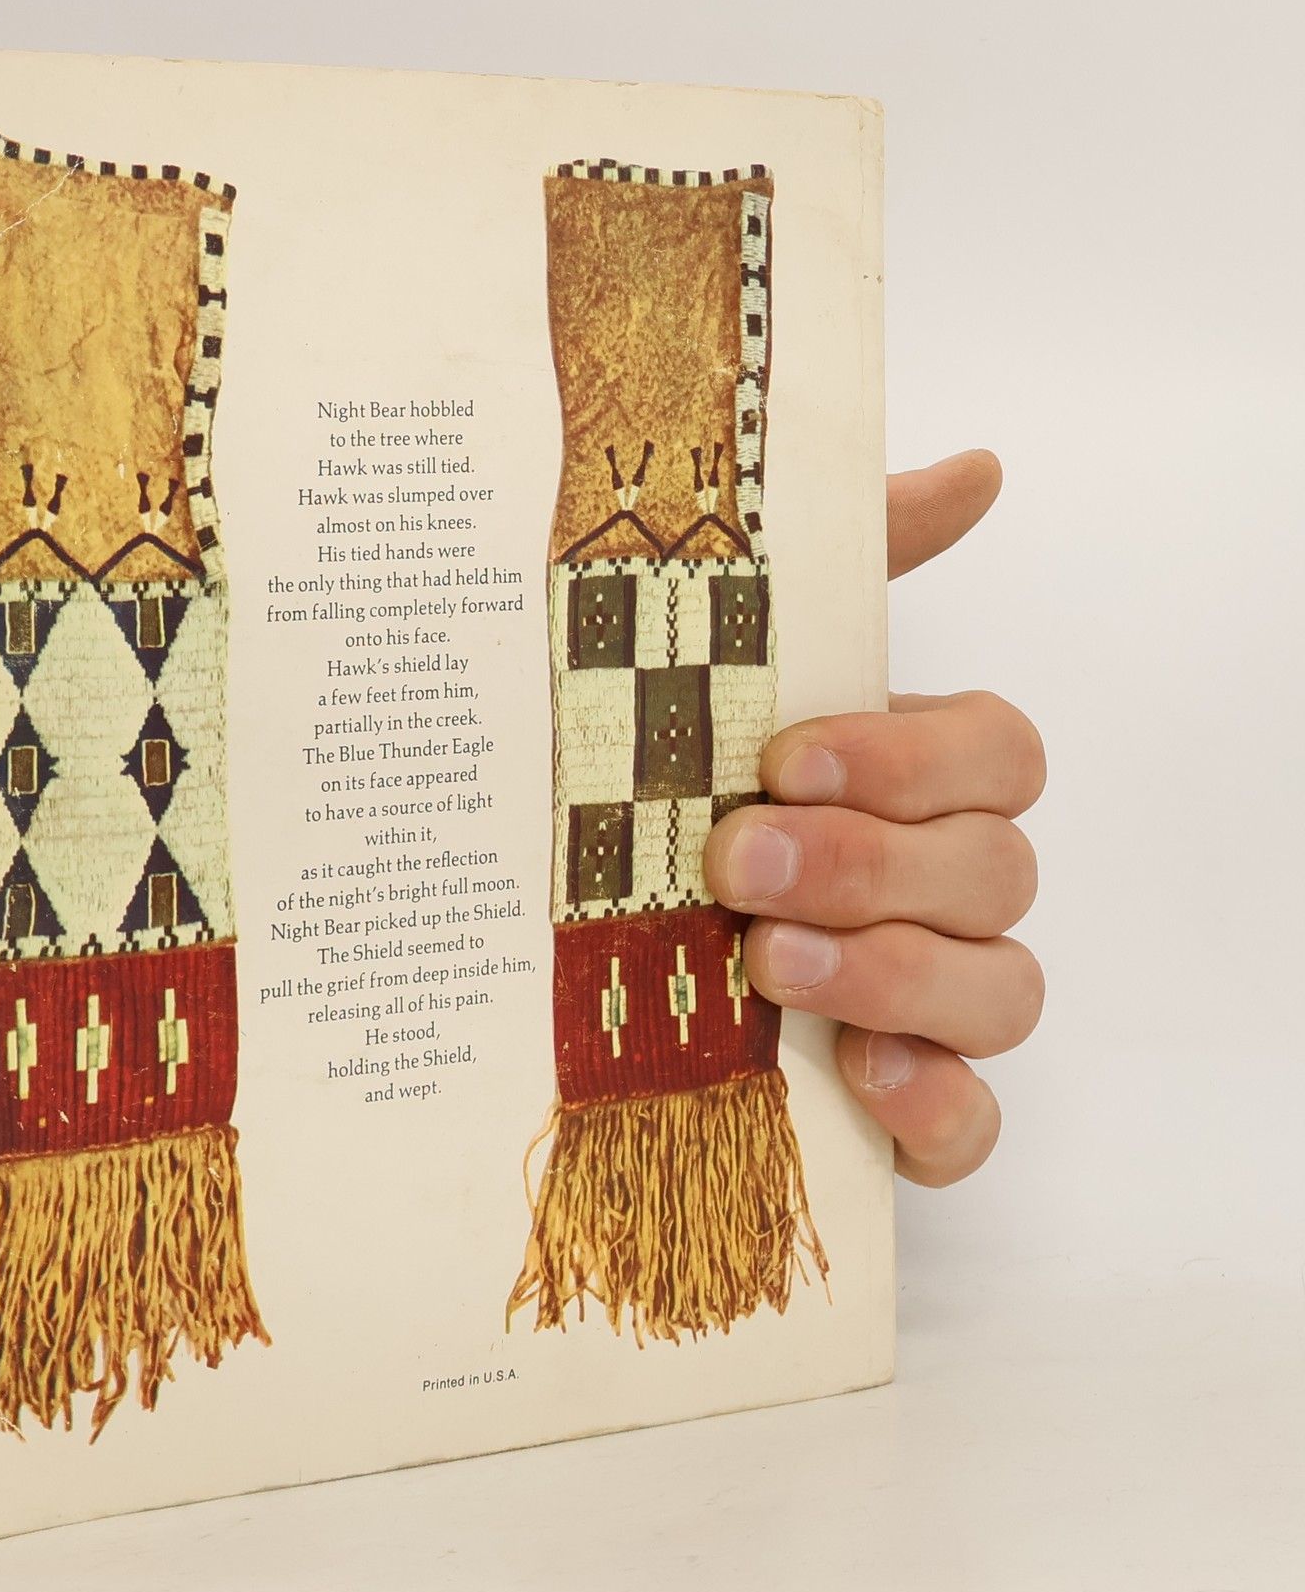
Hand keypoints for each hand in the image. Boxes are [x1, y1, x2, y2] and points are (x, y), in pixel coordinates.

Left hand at [702, 451, 1043, 1185]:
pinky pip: (976, 1123)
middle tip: (737, 862)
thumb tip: (973, 468)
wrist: (589, 962)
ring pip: (1002, 990)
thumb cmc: (679, 800)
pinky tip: (862, 1081)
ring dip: (892, 973)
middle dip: (870, 864)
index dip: (911, 755)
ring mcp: (939, 1004)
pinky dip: (936, 1106)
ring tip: (767, 963)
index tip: (785, 757)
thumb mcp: (726, 679)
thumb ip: (842, 571)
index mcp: (918, 783)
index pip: (998, 753)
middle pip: (996, 869)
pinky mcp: (910, 1111)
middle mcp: (949, 889)